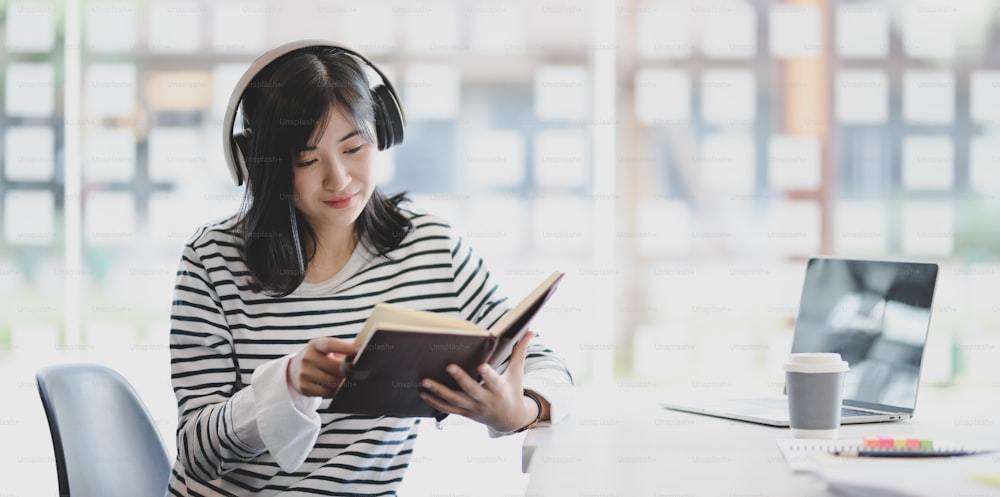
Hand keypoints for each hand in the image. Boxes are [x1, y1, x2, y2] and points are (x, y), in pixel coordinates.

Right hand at [287, 337, 359, 397]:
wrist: (294, 370)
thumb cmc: (319, 357)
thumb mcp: (326, 349)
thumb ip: (342, 350)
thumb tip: (363, 352)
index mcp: (315, 344)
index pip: (330, 344)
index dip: (345, 347)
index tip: (359, 350)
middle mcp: (307, 358)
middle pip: (336, 367)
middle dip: (348, 371)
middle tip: (358, 371)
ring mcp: (304, 374)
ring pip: (333, 382)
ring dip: (343, 383)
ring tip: (348, 380)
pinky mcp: (304, 388)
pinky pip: (327, 393)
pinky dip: (335, 391)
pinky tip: (337, 387)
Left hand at [420, 332, 538, 432]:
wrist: (510, 420)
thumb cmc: (512, 390)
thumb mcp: (517, 373)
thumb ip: (520, 352)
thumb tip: (531, 331)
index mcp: (500, 389)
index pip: (494, 381)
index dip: (488, 374)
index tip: (481, 365)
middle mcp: (485, 400)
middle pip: (471, 390)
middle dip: (460, 379)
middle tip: (448, 365)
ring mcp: (473, 408)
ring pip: (454, 401)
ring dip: (438, 392)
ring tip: (424, 381)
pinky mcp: (464, 413)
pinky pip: (447, 409)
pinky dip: (434, 402)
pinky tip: (422, 393)